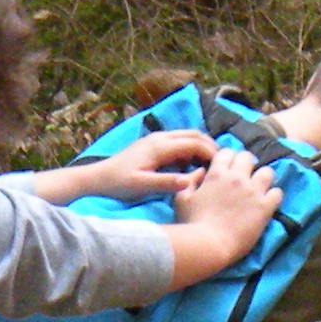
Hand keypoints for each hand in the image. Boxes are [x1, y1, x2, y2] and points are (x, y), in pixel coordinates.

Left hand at [65, 127, 215, 203]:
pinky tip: (191, 166)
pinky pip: (178, 142)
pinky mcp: (152, 145)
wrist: (97, 178)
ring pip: (186, 137)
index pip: (194, 143)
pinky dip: (190, 150)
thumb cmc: (119, 183)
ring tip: (211, 165)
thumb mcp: (143, 186)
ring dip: (200, 147)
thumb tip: (191, 180)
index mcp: (160, 146)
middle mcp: (159, 138)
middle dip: (210, 147)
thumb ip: (167, 182)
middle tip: (222, 164)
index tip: (222, 166)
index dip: (211, 153)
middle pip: (194, 135)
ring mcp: (155, 140)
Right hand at [172, 143, 282, 259]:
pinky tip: (268, 203)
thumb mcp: (182, 199)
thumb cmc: (192, 224)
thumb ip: (190, 181)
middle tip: (244, 177)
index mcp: (217, 174)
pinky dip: (273, 196)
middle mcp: (237, 178)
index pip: (227, 152)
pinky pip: (277, 193)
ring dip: (263, 178)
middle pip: (247, 157)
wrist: (209, 245)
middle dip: (246, 164)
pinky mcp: (265, 207)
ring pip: (267, 172)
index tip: (227, 169)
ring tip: (259, 188)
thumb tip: (201, 172)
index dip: (227, 159)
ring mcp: (253, 191)